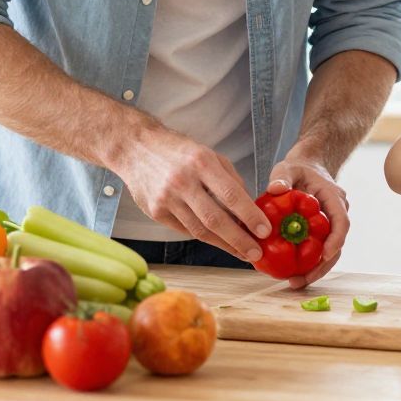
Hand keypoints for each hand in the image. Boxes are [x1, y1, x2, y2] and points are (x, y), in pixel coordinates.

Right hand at [110, 119, 272, 262]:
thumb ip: (230, 179)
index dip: (250, 216)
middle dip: (239, 240)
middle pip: (215, 219)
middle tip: (256, 253)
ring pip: (200, 230)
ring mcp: (166, 199)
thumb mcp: (209, 154)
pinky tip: (219, 241)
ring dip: (224, 244)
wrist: (135, 148)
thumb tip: (248, 207)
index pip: (231, 195)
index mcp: (201, 163)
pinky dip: (204, 236)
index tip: (265, 231)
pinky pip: (185, 229)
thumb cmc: (178, 150)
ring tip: (241, 252)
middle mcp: (183, 182)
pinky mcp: (155, 212)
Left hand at [267, 157, 348, 288]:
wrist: (307, 168)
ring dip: (315, 269)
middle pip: (337, 245)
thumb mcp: (287, 168)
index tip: (325, 255)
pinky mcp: (322, 232)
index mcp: (333, 198)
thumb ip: (281, 176)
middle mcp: (337, 213)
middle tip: (301, 280)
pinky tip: (291, 273)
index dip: (336, 240)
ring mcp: (330, 224)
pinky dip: (308, 263)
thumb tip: (276, 188)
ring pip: (329, 252)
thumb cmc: (297, 169)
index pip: (341, 221)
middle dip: (322, 266)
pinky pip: (319, 250)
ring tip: (294, 283)